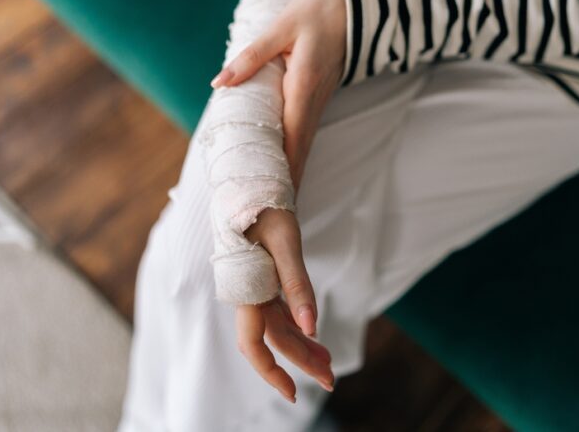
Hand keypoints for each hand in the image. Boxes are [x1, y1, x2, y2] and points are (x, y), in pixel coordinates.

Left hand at [211, 0, 346, 191]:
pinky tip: (286, 171)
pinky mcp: (317, 101)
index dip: (284, 167)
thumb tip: (219, 82)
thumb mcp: (282, 26)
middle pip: (300, 149)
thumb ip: (251, 56)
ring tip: (278, 204)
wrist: (355, 9)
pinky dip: (296, 156)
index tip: (276, 195)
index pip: (292, 135)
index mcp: (303, 84)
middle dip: (289, 182)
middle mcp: (313, 100)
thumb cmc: (317, 14)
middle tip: (275, 216)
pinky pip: (306, 135)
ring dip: (293, 173)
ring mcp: (318, 103)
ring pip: (304, 145)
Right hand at [236, 208, 333, 401]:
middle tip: (331, 381)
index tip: (294, 393)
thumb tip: (312, 327)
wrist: (252, 184)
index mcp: (248, 289)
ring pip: (280, 328)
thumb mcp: (287, 244)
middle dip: (301, 362)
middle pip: (275, 340)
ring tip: (329, 364)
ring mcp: (258, 289)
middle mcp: (250, 294)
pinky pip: (282, 312)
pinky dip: (300, 326)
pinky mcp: (266, 281)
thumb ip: (298, 286)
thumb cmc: (266, 208)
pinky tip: (314, 336)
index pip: (255, 344)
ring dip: (303, 347)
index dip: (272, 371)